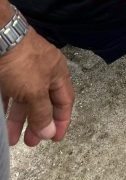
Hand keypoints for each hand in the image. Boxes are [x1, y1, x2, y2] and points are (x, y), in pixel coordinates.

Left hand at [0, 28, 74, 146]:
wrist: (0, 38)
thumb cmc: (22, 61)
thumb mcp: (35, 91)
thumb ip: (43, 112)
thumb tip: (50, 131)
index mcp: (57, 74)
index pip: (65, 101)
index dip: (62, 120)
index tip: (55, 138)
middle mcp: (43, 72)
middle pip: (44, 102)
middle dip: (38, 123)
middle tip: (31, 141)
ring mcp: (24, 71)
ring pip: (24, 100)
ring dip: (18, 120)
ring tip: (11, 137)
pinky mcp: (7, 71)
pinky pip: (10, 94)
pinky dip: (7, 108)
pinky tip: (1, 120)